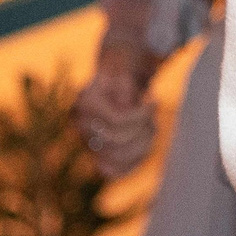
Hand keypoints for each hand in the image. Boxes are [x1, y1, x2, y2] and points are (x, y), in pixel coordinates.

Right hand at [74, 47, 158, 176]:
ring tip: (150, 128)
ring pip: (116, 160)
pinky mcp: (97, 152)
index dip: (141, 116)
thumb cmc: (123, 64)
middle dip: (144, 130)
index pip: (117, 120)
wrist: (117, 69)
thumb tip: (124, 106)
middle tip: (153, 116)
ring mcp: (87, 140)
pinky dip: (133, 162)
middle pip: (117, 142)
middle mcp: (81, 123)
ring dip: (142, 146)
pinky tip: (144, 144)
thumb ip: (124, 82)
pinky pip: (113, 171)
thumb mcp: (125, 63)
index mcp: (85, 100)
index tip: (154, 102)